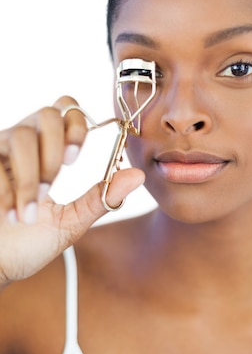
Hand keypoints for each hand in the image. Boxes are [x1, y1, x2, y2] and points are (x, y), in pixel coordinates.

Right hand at [0, 96, 144, 285]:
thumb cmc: (27, 244)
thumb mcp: (70, 222)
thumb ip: (101, 198)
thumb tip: (138, 175)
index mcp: (46, 152)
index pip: (65, 109)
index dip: (76, 124)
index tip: (76, 157)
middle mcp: (21, 144)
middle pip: (47, 113)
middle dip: (58, 148)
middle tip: (57, 181)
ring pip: (22, 136)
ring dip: (34, 176)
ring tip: (30, 210)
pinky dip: (10, 192)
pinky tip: (12, 216)